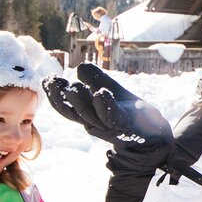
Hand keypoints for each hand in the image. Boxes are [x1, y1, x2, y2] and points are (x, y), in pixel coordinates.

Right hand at [44, 65, 201, 185]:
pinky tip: (101, 93)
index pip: (68, 107)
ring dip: (81, 101)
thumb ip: (96, 80)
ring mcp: (111, 126)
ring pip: (92, 115)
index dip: (55, 96)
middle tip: (52, 81)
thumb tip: (79, 67)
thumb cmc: (130, 113)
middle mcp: (97, 123)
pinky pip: (114, 117)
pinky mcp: (128, 125)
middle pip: (75, 112)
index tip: (46, 80)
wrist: (155, 134)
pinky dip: (106, 106)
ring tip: (73, 86)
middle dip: (62, 98)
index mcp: (90, 115)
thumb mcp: (110, 93)